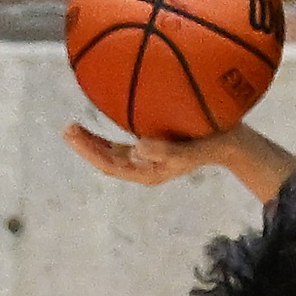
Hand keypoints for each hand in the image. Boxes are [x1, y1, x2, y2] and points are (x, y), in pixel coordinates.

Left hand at [63, 120, 244, 184]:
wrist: (227, 141)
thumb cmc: (210, 143)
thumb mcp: (191, 149)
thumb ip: (166, 150)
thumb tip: (137, 147)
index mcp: (149, 172)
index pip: (111, 165)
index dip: (90, 152)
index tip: (74, 135)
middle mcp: (143, 166)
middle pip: (106, 160)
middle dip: (85, 146)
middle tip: (67, 129)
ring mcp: (145, 157)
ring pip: (110, 153)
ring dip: (91, 141)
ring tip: (72, 127)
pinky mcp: (148, 145)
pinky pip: (119, 144)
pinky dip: (104, 136)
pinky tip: (94, 123)